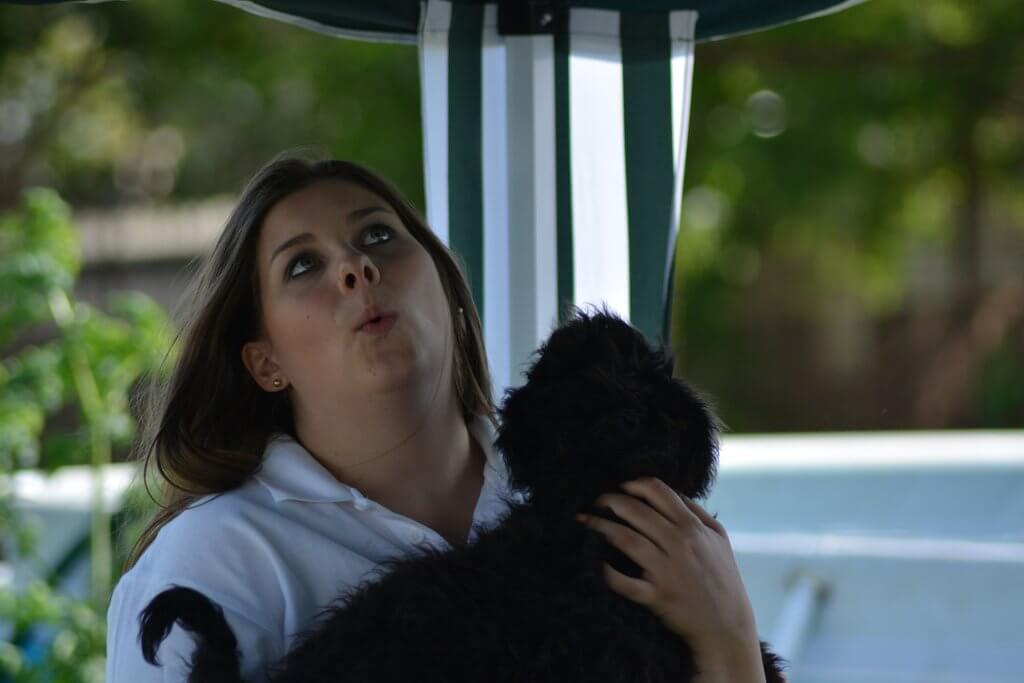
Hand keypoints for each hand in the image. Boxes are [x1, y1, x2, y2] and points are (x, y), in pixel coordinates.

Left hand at [576, 477, 757, 647]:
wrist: (727, 626)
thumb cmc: (721, 577)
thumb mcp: (718, 538)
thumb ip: (696, 511)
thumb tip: (671, 492)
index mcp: (692, 527)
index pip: (658, 490)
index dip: (633, 484)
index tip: (620, 488)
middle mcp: (679, 544)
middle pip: (636, 510)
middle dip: (609, 501)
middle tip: (595, 502)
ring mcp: (667, 570)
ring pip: (625, 539)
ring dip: (600, 527)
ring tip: (585, 522)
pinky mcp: (657, 596)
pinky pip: (625, 582)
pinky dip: (607, 572)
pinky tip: (594, 561)